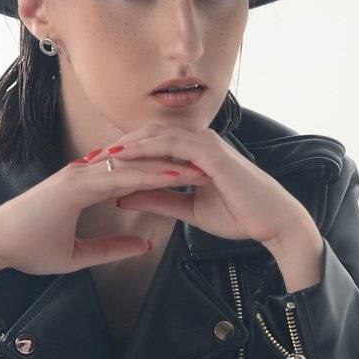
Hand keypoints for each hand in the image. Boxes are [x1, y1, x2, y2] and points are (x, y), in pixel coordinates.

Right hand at [0, 149, 211, 277]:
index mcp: (85, 186)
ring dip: (169, 167)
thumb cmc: (27, 249)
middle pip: (139, 164)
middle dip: (174, 165)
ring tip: (202, 167)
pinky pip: (118, 176)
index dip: (164, 176)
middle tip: (209, 166)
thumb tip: (144, 244)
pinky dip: (147, 175)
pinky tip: (173, 176)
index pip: (134, 177)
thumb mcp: (78, 255)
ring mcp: (79, 175)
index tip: (194, 180)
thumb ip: (110, 248)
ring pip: (134, 165)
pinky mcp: (74, 184)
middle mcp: (84, 174)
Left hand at [107, 121, 321, 252]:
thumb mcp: (188, 209)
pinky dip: (145, 151)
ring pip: (155, 136)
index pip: (151, 145)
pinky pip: (170, 146)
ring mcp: (205, 143)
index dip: (122, 154)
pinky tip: (124, 159)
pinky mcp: (210, 152)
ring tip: (97, 157)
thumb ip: (159, 199)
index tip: (94, 167)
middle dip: (115, 147)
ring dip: (124, 146)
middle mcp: (198, 141)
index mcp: (194, 152)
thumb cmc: (239, 215)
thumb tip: (124, 196)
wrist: (273, 223)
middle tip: (86, 159)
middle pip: (147, 135)